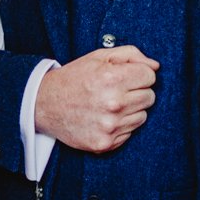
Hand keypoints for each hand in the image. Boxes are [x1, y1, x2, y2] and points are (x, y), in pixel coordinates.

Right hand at [33, 47, 157, 152]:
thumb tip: (155, 66)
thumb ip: (131, 55)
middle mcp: (113, 104)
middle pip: (150, 97)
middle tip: (117, 89)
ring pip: (142, 116)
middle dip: (137, 91)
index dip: (139, 73)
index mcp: (111, 78)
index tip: (127, 75)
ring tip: (109, 104)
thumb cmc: (74, 78)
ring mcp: (109, 126)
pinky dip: (121, 125)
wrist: (44, 104)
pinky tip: (104, 117)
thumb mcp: (99, 57)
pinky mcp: (105, 143)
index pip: (150, 76)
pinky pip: (130, 133)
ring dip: (130, 110)